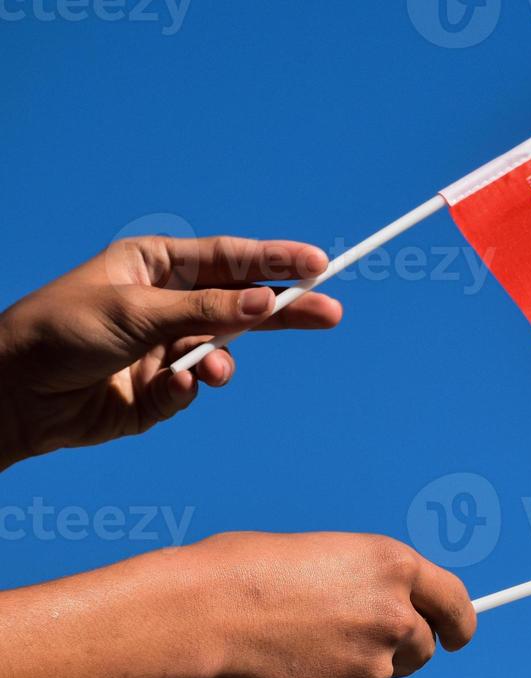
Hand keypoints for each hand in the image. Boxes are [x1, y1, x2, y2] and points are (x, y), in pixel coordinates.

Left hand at [0, 236, 341, 469]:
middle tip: (329, 313)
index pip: (230, 259)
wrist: (13, 395)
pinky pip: (196, 389)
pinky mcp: (159, 391)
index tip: (319, 264)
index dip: (276, 260)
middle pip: (241, 305)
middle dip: (282, 312)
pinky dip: (187, 391)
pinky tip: (169, 390)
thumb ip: (208, 311)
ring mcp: (165, 348)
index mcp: (156, 267)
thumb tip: (267, 304)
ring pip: (222, 353)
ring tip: (213, 373)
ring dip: (221, 363)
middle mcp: (166, 304)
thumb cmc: (61, 333)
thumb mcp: (137, 313)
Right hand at [171, 532, 477, 677]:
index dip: (458, 623)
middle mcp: (397, 619)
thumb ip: (371, 587)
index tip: (456, 637)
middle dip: (394, 649)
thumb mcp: (325, 556)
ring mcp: (374, 670)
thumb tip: (393, 615)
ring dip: (349, 672)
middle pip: (421, 649)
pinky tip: (276, 677)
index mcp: (395, 567)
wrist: (194, 617)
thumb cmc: (242, 573)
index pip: (456, 603)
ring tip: (288, 649)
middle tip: (336, 638)